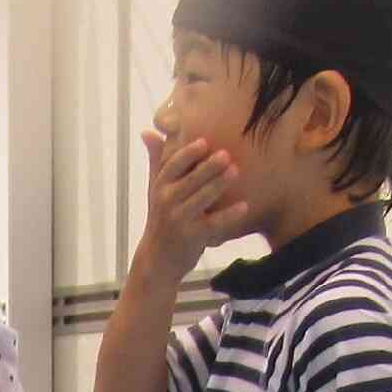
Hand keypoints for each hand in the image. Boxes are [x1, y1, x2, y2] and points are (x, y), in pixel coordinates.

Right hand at [137, 128, 248, 282]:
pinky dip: (229, 215)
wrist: (158, 260)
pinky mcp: (192, 236)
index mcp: (160, 186)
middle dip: (208, 167)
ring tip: (236, 171)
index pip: (172, 165)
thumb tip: (147, 131)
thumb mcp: (155, 189)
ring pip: (202, 199)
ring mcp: (180, 219)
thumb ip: (156, 160)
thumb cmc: (161, 219)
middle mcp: (167, 201)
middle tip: (226, 154)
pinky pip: (214, 223)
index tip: (204, 142)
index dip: (188, 153)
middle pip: (190, 180)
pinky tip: (244, 206)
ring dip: (219, 185)